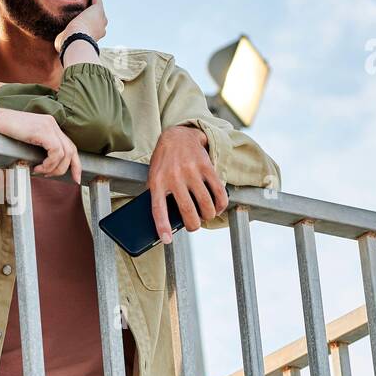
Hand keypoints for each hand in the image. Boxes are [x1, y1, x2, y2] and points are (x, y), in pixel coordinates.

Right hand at [0, 108, 80, 181]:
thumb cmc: (7, 131)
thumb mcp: (29, 138)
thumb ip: (40, 146)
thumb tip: (48, 165)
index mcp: (51, 125)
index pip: (70, 145)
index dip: (75, 163)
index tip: (75, 177)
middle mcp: (53, 124)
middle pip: (72, 150)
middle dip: (70, 168)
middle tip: (53, 176)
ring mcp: (49, 126)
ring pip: (64, 154)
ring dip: (54, 168)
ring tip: (41, 171)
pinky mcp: (43, 131)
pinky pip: (55, 152)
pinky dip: (49, 163)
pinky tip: (38, 166)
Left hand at [53, 0, 106, 54]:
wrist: (75, 40)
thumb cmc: (68, 45)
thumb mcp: (65, 43)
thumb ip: (63, 41)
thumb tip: (58, 45)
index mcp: (94, 37)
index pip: (92, 28)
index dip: (87, 23)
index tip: (81, 18)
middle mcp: (101, 28)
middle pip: (98, 17)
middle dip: (93, 11)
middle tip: (88, 3)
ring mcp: (101, 18)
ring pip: (98, 6)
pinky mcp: (98, 9)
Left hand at [147, 126, 227, 242]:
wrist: (177, 135)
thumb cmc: (164, 162)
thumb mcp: (155, 176)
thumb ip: (160, 195)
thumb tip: (168, 222)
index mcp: (157, 181)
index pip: (158, 208)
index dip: (162, 226)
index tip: (167, 240)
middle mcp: (174, 176)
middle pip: (187, 210)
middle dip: (193, 225)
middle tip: (194, 226)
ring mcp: (191, 171)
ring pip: (205, 204)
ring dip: (208, 216)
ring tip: (206, 216)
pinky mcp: (206, 166)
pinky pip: (218, 191)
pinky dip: (221, 204)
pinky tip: (218, 207)